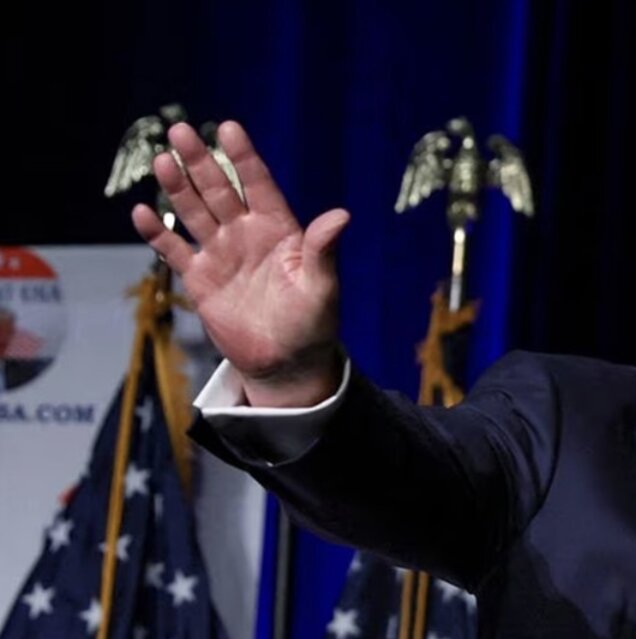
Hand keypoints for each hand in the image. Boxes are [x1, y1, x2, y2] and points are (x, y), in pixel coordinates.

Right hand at [132, 121, 347, 406]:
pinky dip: (158, 234)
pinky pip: (175, 250)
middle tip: (180, 130)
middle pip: (219, 190)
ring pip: (194, 212)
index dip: (244, 157)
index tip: (229, 127)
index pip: (258, 184)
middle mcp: (246, 234)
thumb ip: (323, 250)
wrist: (286, 362)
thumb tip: (341, 215)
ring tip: (163, 160)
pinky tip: (142, 213)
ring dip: (177, 187)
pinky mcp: (200, 279)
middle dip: (201, 161)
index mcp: (279, 229)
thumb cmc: (312, 323)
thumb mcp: (322, 286)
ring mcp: (221, 253)